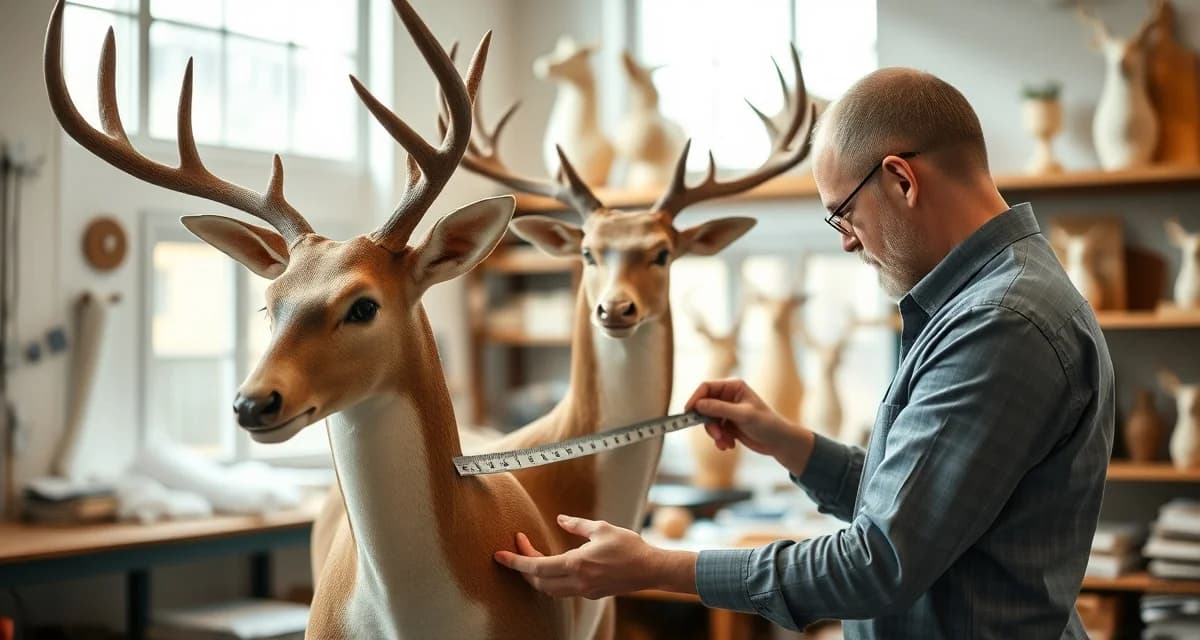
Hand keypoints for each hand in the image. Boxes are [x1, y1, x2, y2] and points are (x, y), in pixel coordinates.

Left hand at [493, 515, 696, 598]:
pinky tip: (551, 566)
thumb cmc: (628, 546)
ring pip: (548, 589)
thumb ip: (576, 524)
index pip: (536, 566)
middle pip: (537, 581)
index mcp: (576, 564)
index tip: (499, 556)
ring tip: (530, 556)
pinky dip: (550, 580)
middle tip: (516, 548)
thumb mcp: (601, 528)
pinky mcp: (590, 593)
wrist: (650, 569)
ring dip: (535, 575)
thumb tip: (559, 519)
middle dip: (522, 567)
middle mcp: (576, 581)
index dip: (515, 561)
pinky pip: (562, 590)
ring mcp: (583, 590)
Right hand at [685, 378, 814, 474]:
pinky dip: (719, 439)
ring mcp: (727, 411)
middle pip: (704, 406)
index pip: (706, 387)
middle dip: (709, 423)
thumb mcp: (743, 415)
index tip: (689, 412)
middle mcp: (728, 396)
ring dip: (715, 434)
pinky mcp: (728, 424)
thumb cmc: (767, 424)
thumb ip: (720, 409)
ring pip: (708, 421)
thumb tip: (698, 405)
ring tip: (726, 443)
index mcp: (733, 387)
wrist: (779, 442)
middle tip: (716, 435)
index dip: (695, 398)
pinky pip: (714, 431)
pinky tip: (729, 445)